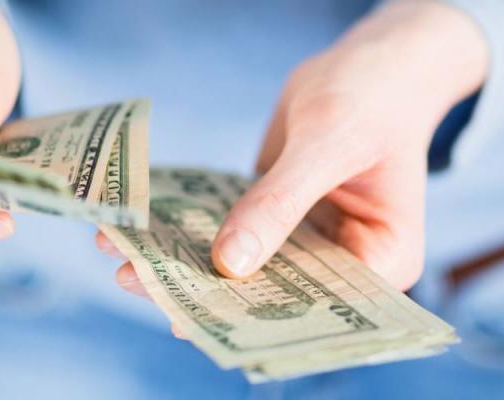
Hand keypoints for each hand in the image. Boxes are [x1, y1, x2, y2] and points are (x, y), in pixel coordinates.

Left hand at [98, 0, 487, 321]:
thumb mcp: (327, 145)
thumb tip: (228, 264)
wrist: (369, 64)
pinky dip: (190, 231)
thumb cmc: (371, 97)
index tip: (190, 318)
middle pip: (272, 296)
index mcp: (382, 261)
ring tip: (122, 257)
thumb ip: (279, 203)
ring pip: (244, 270)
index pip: (319, 310)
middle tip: (134, 280)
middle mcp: (343, 265)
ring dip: (186, 265)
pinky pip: (232, 235)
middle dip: (204, 292)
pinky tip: (144, 229)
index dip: (255, 320)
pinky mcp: (277, 222)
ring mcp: (307, 245)